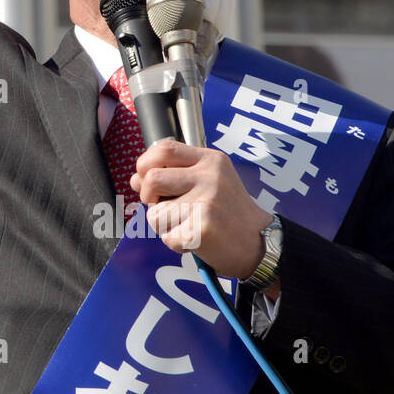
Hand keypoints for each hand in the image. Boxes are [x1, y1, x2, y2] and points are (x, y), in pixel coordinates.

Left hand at [130, 138, 274, 285]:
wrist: (259, 244)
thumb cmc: (227, 212)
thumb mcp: (207, 182)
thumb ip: (173, 174)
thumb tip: (135, 179)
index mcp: (210, 160)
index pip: (163, 148)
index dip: (145, 164)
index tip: (148, 179)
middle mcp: (210, 177)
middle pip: (151, 178)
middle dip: (148, 197)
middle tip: (163, 207)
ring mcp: (207, 202)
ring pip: (155, 213)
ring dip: (163, 225)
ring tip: (187, 225)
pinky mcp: (202, 229)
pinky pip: (166, 236)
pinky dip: (174, 242)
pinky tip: (195, 239)